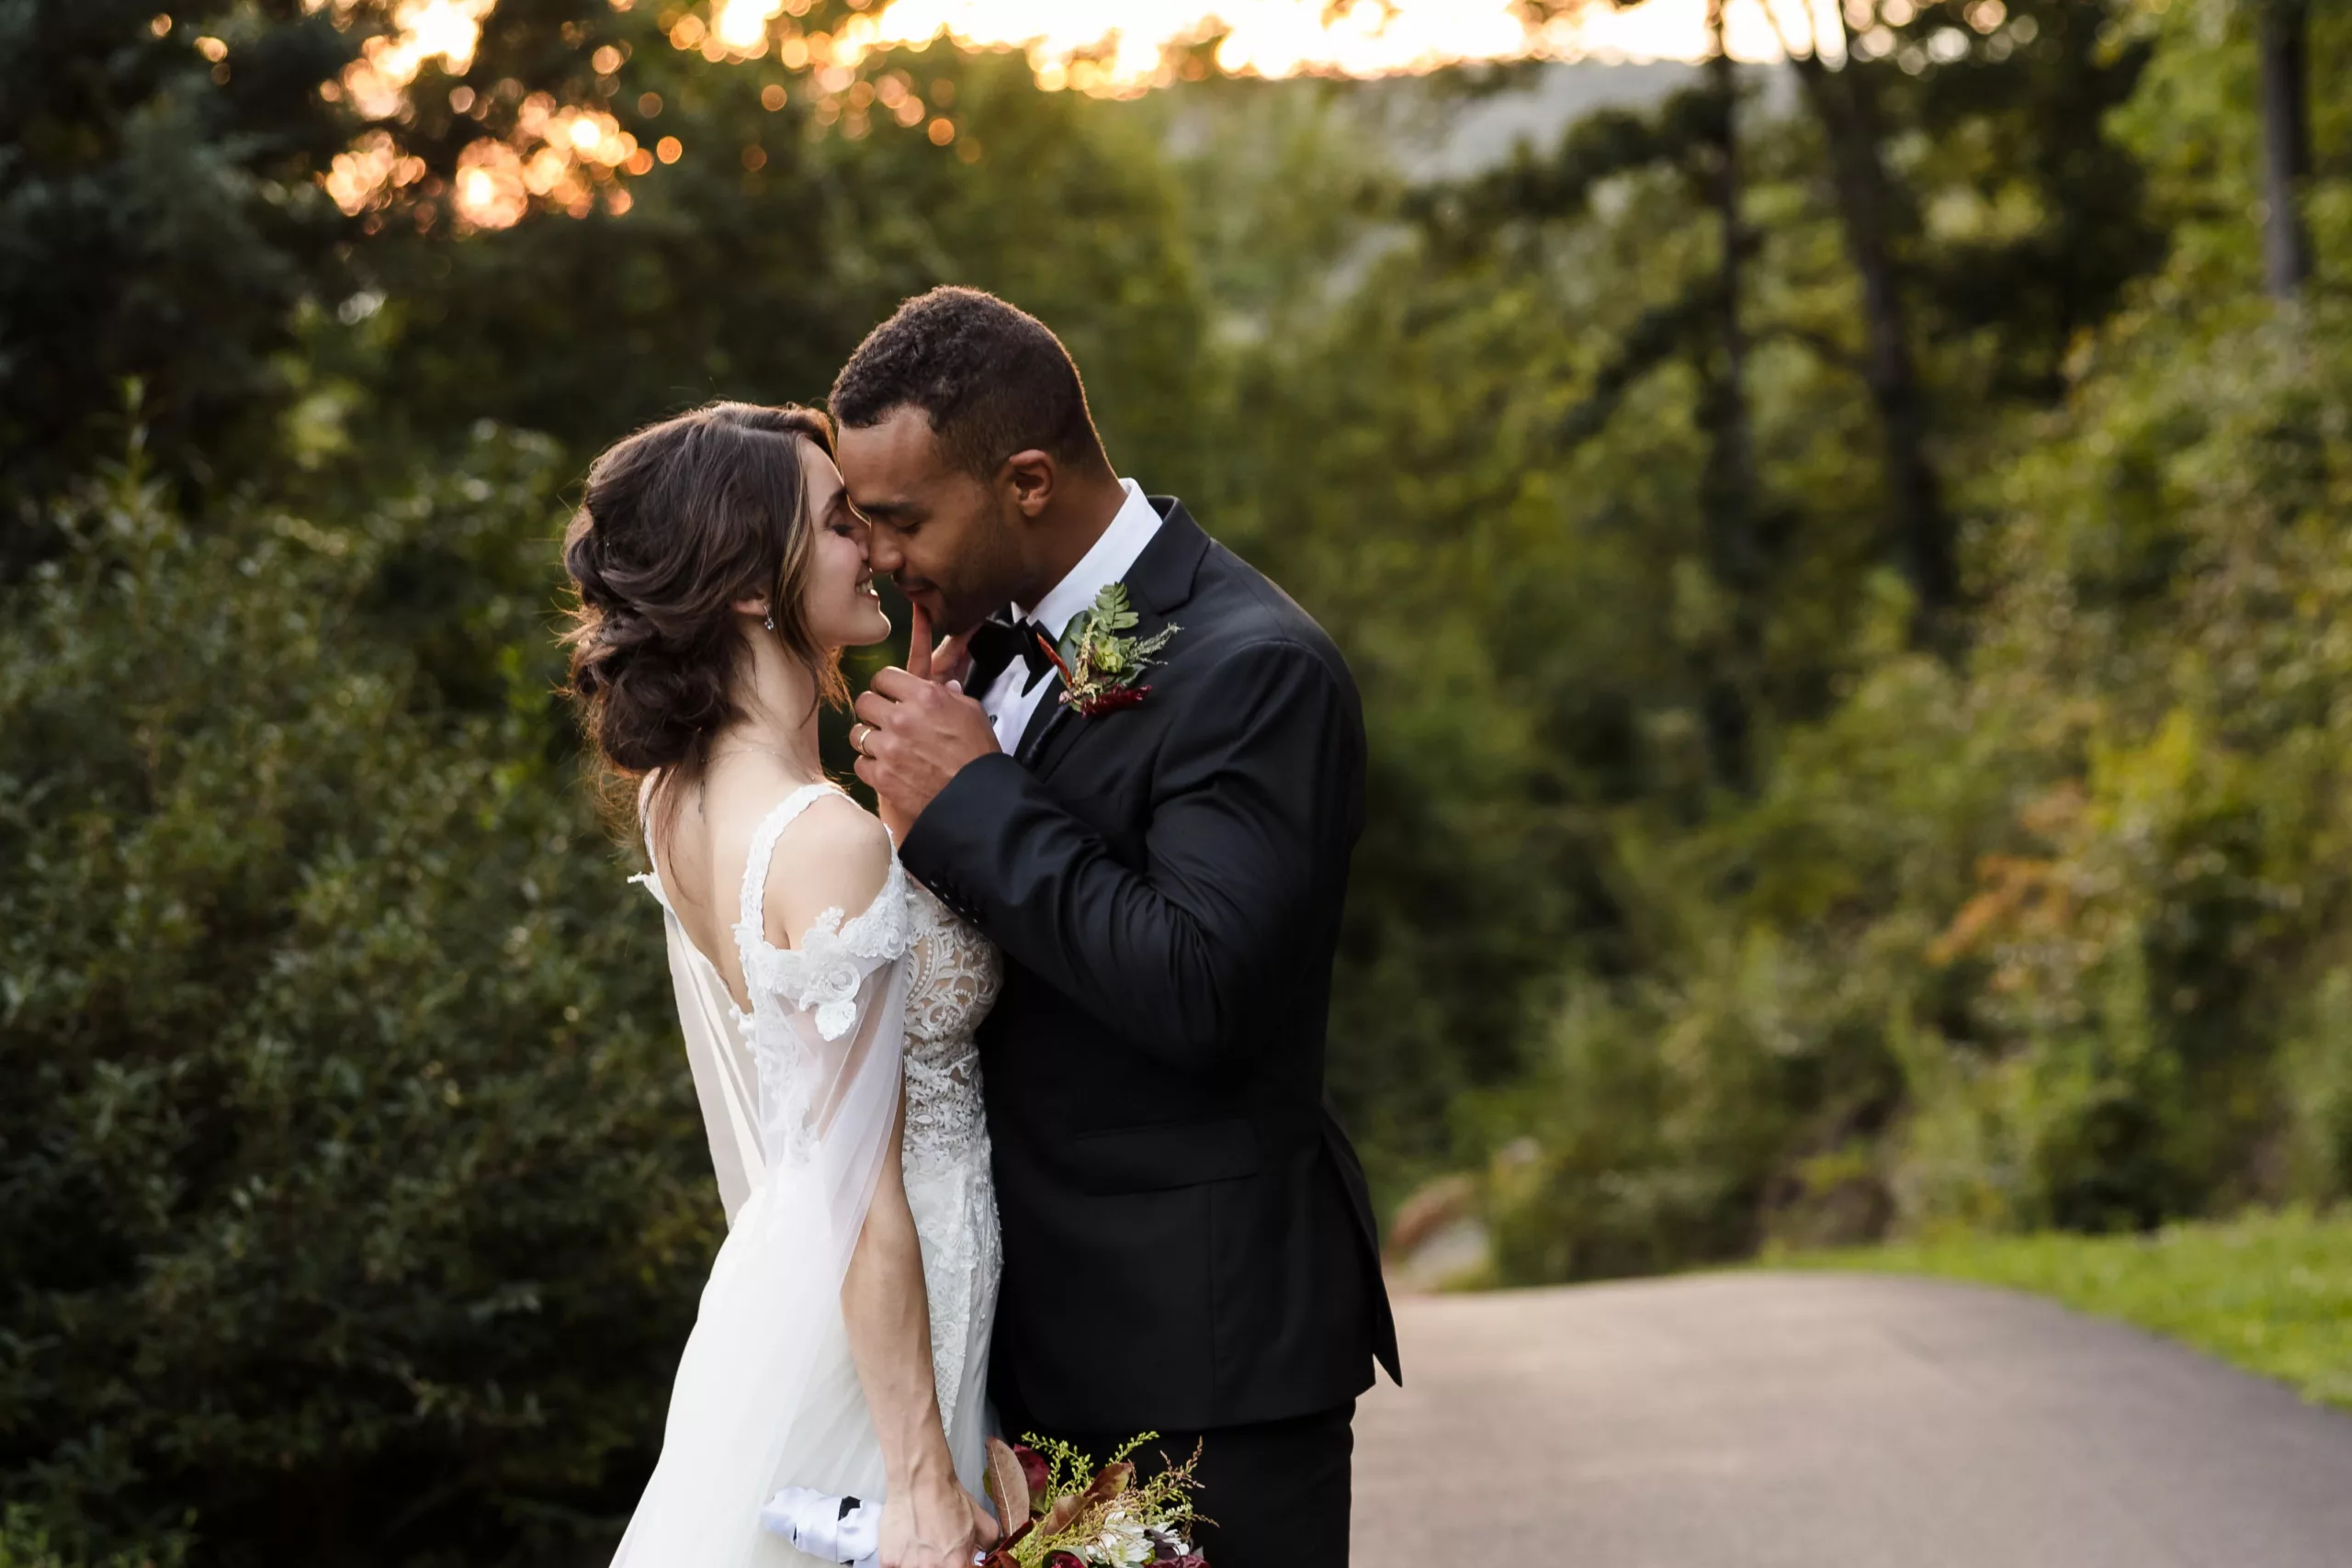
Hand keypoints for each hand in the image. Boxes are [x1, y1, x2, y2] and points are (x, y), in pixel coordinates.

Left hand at [856, 604, 999, 826]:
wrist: (977, 798)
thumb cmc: (979, 754)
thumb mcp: (972, 713)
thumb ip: (951, 695)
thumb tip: (943, 686)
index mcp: (924, 697)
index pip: (884, 676)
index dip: (885, 685)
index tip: (888, 694)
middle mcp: (901, 719)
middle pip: (864, 702)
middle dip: (873, 709)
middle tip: (883, 719)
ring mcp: (888, 749)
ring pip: (857, 733)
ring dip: (869, 738)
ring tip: (884, 746)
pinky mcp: (881, 777)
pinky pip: (860, 763)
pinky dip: (870, 765)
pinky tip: (885, 767)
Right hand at [877, 1463, 995, 1567]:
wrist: (920, 1481)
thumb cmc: (949, 1499)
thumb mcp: (982, 1522)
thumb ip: (988, 1545)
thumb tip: (986, 1556)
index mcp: (957, 1565)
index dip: (958, 1566)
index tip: (954, 1561)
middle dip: (937, 1564)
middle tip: (934, 1551)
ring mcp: (907, 1567)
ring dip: (917, 1563)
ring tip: (919, 1546)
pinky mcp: (888, 1562)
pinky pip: (895, 1567)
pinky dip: (900, 1560)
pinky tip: (905, 1546)